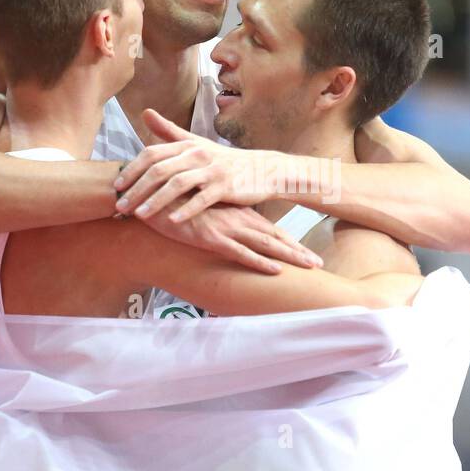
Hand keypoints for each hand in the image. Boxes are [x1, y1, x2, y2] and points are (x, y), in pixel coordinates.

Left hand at [114, 108, 282, 222]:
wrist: (261, 170)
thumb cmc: (224, 160)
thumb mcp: (196, 143)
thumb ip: (169, 131)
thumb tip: (145, 112)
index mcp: (186, 145)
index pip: (151, 154)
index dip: (132, 170)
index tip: (116, 186)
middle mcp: (196, 154)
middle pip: (159, 170)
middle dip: (137, 189)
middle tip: (120, 206)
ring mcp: (211, 171)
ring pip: (177, 185)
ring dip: (156, 201)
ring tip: (140, 215)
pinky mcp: (225, 187)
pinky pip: (202, 200)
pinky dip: (186, 210)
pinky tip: (172, 221)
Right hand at [139, 200, 322, 274]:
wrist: (151, 200)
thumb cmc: (178, 207)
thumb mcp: (205, 212)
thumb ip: (221, 220)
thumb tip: (229, 230)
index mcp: (237, 212)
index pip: (270, 228)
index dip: (290, 240)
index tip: (307, 251)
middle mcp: (237, 219)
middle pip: (275, 237)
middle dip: (298, 251)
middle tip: (319, 263)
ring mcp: (226, 228)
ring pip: (265, 244)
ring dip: (289, 257)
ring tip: (310, 267)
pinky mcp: (211, 238)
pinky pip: (240, 253)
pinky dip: (259, 262)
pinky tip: (276, 270)